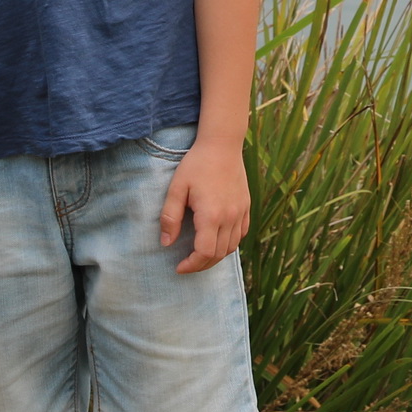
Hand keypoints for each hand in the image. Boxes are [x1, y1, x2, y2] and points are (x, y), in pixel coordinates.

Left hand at [160, 136, 251, 273]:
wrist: (222, 144)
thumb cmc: (196, 164)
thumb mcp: (176, 189)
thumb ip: (170, 217)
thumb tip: (166, 243)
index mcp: (211, 215)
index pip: (204, 252)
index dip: (191, 265)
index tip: (179, 267)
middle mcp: (229, 217)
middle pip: (219, 254)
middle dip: (201, 264)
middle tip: (187, 264)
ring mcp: (240, 212)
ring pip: (232, 246)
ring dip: (216, 256)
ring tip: (201, 255)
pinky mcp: (246, 206)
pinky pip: (241, 233)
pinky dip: (230, 243)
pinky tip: (218, 240)